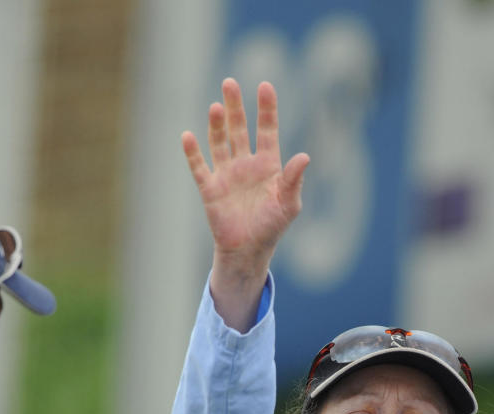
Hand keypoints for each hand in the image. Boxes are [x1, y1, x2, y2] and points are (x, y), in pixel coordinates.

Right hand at [183, 78, 309, 328]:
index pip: (268, 131)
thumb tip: (305, 156)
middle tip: (230, 83)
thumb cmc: (272, 227)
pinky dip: (193, 152)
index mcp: (268, 166)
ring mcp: (227, 174)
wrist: (248, 251)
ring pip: (220, 142)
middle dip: (236, 107)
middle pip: (240, 129)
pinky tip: (188, 136)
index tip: (265, 86)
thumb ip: (294, 179)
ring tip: (215, 106)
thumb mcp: (289, 204)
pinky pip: (199, 167)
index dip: (267, 109)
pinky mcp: (210, 189)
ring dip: (217, 124)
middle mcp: (246, 165)